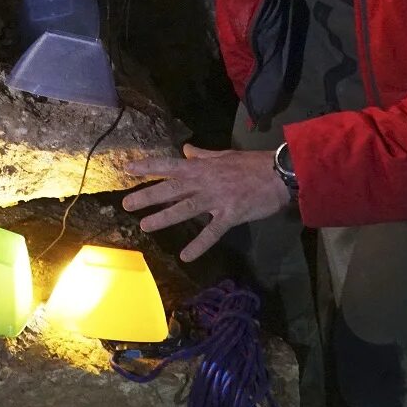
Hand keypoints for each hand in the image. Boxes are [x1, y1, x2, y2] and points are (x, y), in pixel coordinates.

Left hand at [121, 144, 291, 261]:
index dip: (148, 167)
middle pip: (171, 189)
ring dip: (164, 218)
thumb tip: (186, 150)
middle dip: (148, 196)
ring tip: (145, 226)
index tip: (127, 170)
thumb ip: (203, 155)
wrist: (280, 174)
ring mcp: (216, 199)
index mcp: (202, 167)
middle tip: (126, 204)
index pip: (169, 165)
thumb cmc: (253, 164)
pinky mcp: (230, 215)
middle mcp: (204, 182)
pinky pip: (211, 232)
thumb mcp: (225, 155)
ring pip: (185, 209)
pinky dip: (199, 245)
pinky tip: (185, 256)